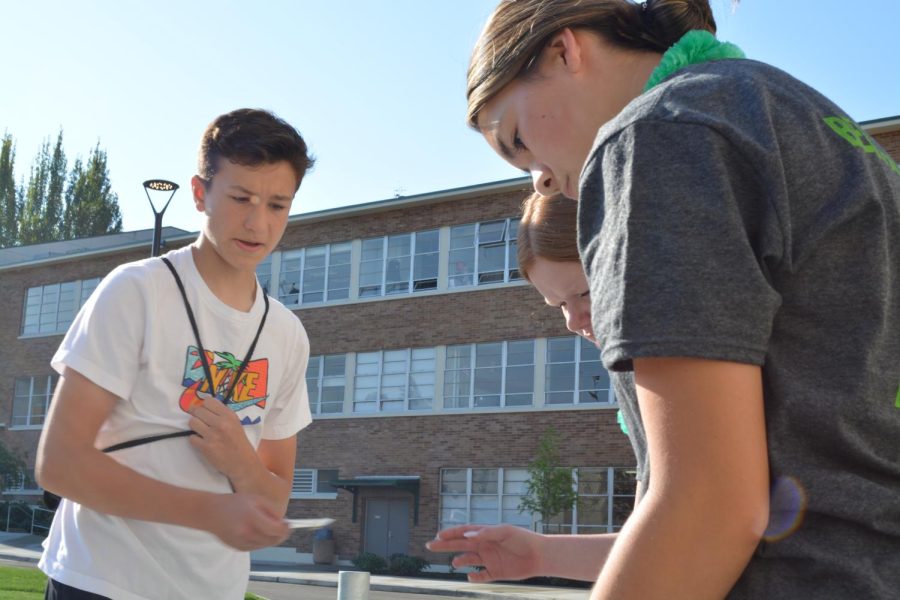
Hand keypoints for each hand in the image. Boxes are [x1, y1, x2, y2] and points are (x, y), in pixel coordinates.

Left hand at [188, 397, 257, 479]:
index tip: (204, 411)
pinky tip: (202, 441)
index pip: (208, 401)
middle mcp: (220, 423)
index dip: (204, 406)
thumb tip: (204, 407)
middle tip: (199, 420)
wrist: (242, 462)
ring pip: (192, 422)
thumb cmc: (238, 441)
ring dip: (194, 426)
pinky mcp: (205, 447)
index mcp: (229, 415)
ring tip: (200, 430)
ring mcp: (212, 435)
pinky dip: (195, 439)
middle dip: (196, 415)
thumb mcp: (235, 423)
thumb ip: (222, 414)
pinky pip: (191, 438)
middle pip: (198, 411)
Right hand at [205, 492, 289, 550]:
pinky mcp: (238, 548)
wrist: (210, 513)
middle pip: (273, 540)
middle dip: (282, 534)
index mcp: (251, 517)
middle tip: (284, 526)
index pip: (276, 530)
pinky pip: (257, 547)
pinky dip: (261, 541)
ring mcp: (242, 542)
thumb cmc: (234, 502)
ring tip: (267, 525)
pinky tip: (257, 530)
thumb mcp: (255, 499)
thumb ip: (271, 511)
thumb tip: (284, 523)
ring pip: (266, 545)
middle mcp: (246, 532)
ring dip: (272, 537)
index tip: (290, 524)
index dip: (286, 529)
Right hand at [426, 524, 544, 581]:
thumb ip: (486, 533)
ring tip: (454, 563)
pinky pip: (481, 576)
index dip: (451, 533)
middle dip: (445, 545)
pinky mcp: (496, 573)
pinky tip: (470, 577)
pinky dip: (474, 577)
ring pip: (469, 560)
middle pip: (461, 546)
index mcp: (486, 534)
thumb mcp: (504, 532)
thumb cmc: (522, 539)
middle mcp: (485, 546)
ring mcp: (489, 560)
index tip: (438, 535)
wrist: (539, 556)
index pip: (464, 532)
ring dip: (460, 561)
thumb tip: (466, 536)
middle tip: (430, 546)